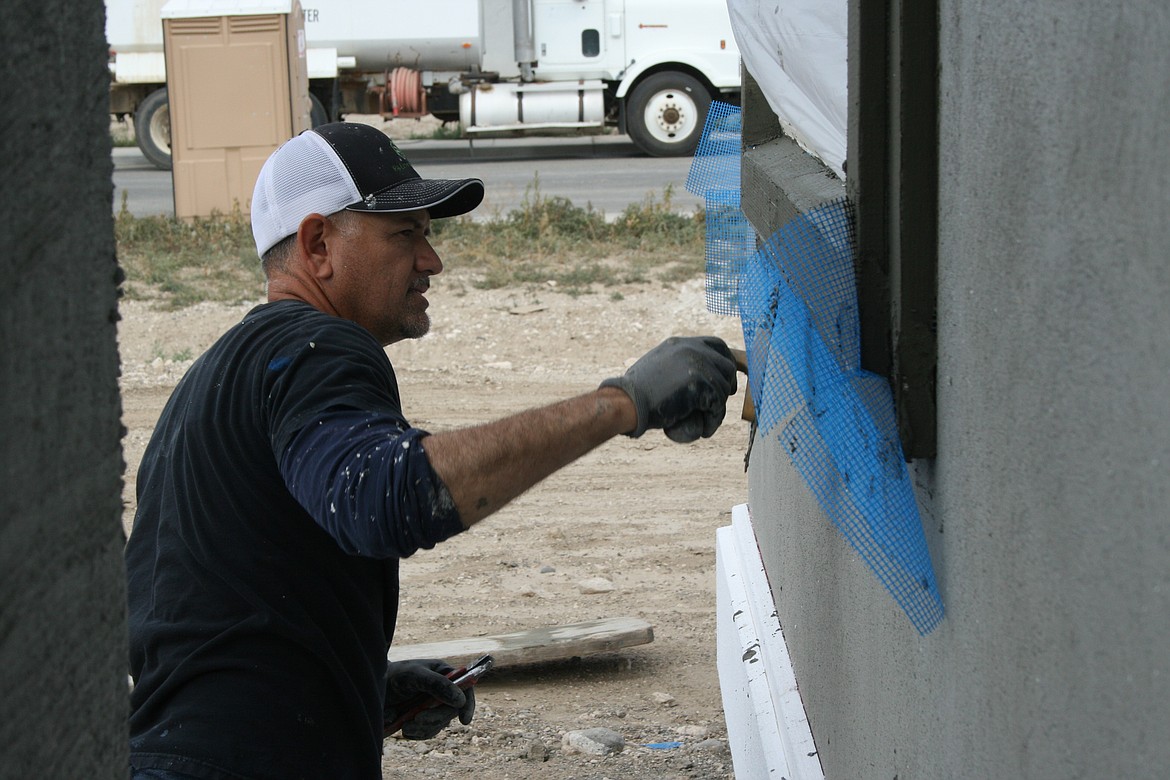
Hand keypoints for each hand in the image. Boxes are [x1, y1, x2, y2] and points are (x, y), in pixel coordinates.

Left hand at [383, 659, 475, 738]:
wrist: (371, 690)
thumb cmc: (394, 675)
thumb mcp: (415, 675)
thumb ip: (438, 684)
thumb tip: (461, 699)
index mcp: (445, 674)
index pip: (466, 688)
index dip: (468, 704)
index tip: (463, 720)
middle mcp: (442, 690)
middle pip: (451, 711)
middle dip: (435, 718)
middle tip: (416, 719)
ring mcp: (432, 706)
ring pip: (439, 724)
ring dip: (423, 728)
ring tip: (405, 724)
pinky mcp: (421, 719)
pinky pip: (427, 732)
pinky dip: (416, 734)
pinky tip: (403, 728)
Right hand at [600, 336, 736, 440]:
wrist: (627, 401)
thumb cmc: (635, 392)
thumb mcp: (659, 368)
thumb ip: (677, 366)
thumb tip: (696, 376)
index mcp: (681, 343)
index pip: (716, 345)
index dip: (725, 362)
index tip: (726, 379)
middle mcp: (692, 349)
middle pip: (726, 365)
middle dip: (727, 385)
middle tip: (720, 402)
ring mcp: (698, 365)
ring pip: (723, 389)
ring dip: (717, 409)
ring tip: (704, 423)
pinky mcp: (702, 385)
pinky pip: (717, 406)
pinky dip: (713, 421)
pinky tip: (704, 431)